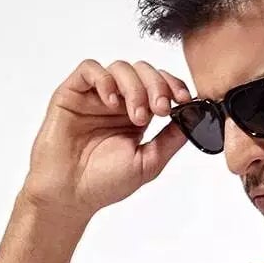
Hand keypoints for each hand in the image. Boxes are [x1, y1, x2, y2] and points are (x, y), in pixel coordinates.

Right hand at [21, 57, 193, 216]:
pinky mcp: (72, 93)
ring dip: (134, 87)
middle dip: (157, 85)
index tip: (183, 100)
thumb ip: (171, 139)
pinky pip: (90, 69)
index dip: (173, 86)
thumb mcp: (149, 163)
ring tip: (135, 116)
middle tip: (159, 109)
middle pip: (143, 71)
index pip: (159, 86)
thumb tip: (194, 118)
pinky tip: (111, 102)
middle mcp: (117, 102)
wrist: (69, 195)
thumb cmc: (103, 183)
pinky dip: (105, 79)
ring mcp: (95, 96)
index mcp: (137, 115)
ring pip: (120, 67)